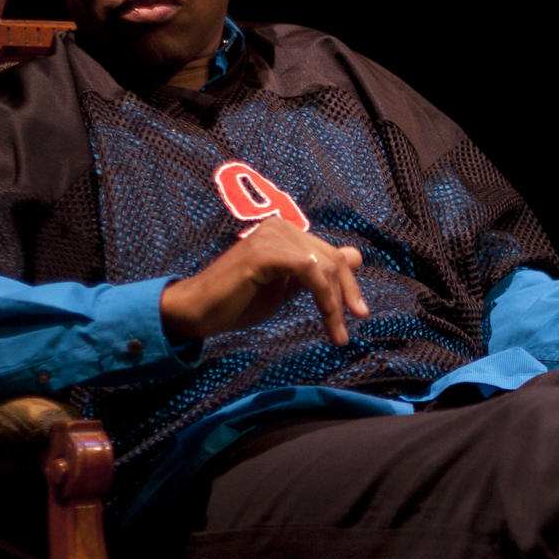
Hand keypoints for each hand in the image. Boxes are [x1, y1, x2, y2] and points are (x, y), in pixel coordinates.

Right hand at [161, 217, 370, 344]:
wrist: (201, 311)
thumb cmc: (239, 301)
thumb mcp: (288, 287)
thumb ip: (317, 272)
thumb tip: (356, 255)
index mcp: (285, 232)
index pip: (330, 255)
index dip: (348, 284)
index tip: (357, 314)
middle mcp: (279, 226)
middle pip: (331, 258)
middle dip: (346, 295)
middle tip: (349, 328)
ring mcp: (270, 236)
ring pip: (323, 266)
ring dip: (334, 303)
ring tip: (337, 333)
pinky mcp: (263, 252)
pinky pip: (307, 270)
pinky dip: (322, 295)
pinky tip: (326, 317)